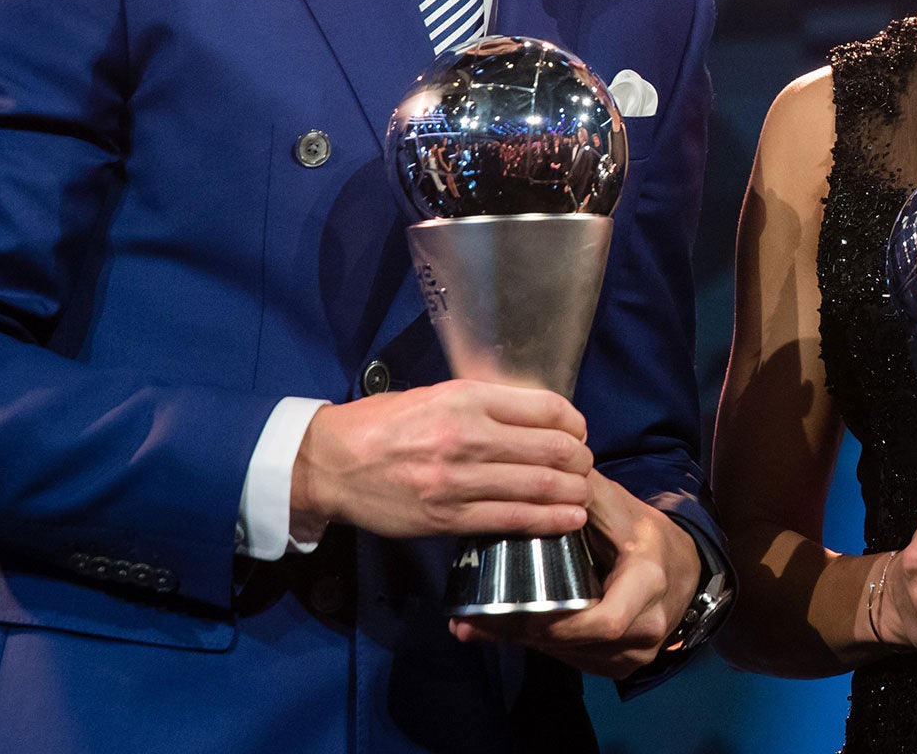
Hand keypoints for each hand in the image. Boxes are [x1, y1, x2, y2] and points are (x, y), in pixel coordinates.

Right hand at [290, 381, 591, 540]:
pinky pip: (512, 520)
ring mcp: (458, 480)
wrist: (330, 463)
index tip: (579, 432)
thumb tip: (533, 416)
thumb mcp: (435, 394)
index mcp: (466, 397)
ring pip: (538, 486)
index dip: (574, 422)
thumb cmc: (383, 424)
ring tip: (583, 493)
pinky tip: (567, 520)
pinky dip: (549, 521)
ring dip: (572, 492)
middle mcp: (467, 435)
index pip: (545, 408)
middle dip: (580, 460)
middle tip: (585, 465)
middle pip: (551, 449)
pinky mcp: (447, 518)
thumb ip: (483, 404)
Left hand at [449, 469, 700, 677]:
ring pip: (572, 656)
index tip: (511, 609)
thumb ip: (580, 490)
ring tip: (478, 626)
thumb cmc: (640, 531)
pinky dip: (542, 647)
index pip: (605, 621)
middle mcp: (648, 624)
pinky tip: (507, 632)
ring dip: (527, 642)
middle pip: (579, 642)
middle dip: (526, 632)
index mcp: (648, 582)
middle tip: (474, 621)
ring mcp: (638, 651)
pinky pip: (578, 661)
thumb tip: (535, 466)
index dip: (558, 623)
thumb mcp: (616, 505)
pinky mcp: (624, 664)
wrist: (679, 566)